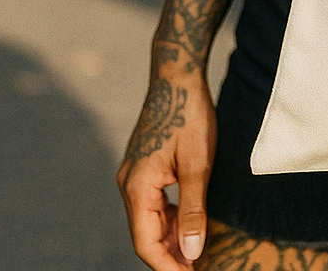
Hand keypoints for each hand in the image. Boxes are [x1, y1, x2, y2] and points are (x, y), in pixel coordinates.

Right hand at [117, 69, 216, 268]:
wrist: (178, 76)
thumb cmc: (190, 116)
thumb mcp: (198, 165)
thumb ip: (193, 211)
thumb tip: (192, 253)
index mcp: (137, 186)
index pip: (145, 242)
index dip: (167, 265)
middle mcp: (128, 183)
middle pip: (145, 233)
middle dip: (170, 254)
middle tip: (199, 266)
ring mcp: (133, 174)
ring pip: (149, 219)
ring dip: (171, 236)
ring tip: (198, 250)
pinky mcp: (143, 166)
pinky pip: (152, 202)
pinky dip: (169, 217)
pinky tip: (189, 222)